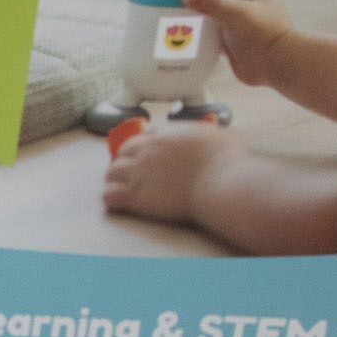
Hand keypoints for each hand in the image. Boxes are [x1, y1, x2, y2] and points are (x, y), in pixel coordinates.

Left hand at [103, 118, 230, 224]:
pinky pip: (108, 195)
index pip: (145, 134)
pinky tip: (118, 204)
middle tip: (131, 172)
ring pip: (111, 172)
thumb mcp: (218, 135)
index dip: (144, 145)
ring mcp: (139, 171)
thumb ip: (205, 133)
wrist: (221, 182)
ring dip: (115, 179)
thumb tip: (210, 136)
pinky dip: (110, 199)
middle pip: (123, 151)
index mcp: (167, 132)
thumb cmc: (228, 160)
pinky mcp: (135, 194)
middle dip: (126, 160)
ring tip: (121, 188)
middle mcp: (148, 149)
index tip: (147, 154)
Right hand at [186, 0, 292, 90]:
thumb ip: (213, 3)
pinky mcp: (232, 39)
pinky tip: (185, 29)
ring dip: (202, 7)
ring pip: (217, 8)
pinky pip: (212, 30)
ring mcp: (240, 20)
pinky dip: (200, 29)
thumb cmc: (268, 35)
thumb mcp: (238, 14)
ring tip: (181, 3)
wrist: (275, 66)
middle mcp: (249, 2)